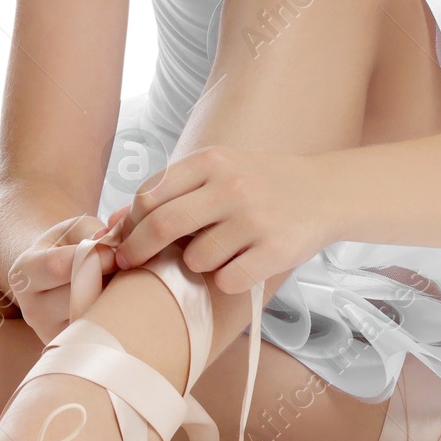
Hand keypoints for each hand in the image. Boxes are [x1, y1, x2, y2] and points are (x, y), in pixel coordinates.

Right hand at [6, 212, 124, 342]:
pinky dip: (118, 315)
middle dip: (108, 279)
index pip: (58, 267)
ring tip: (123, 282)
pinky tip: (121, 300)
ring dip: (116, 298)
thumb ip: (93, 233)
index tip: (115, 253)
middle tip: (126, 268)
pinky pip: (102, 331)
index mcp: (24, 274)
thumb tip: (114, 249)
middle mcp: (31, 310)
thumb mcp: (75, 229)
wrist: (59, 277)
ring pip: (93, 316)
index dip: (93, 257)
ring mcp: (51, 334)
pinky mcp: (74, 346)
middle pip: (78, 295)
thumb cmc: (69, 246)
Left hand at [112, 146, 331, 295]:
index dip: (130, 223)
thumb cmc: (262, 184)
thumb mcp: (220, 171)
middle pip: (163, 225)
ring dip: (196, 265)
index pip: (151, 194)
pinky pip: (226, 280)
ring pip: (195, 260)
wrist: (326, 192)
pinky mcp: (276, 251)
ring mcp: (256, 219)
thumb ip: (172, 191)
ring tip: (219, 252)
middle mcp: (233, 186)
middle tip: (129, 264)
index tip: (123, 239)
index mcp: (213, 160)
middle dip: (137, 250)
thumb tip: (113, 223)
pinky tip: (242, 264)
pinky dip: (226, 280)